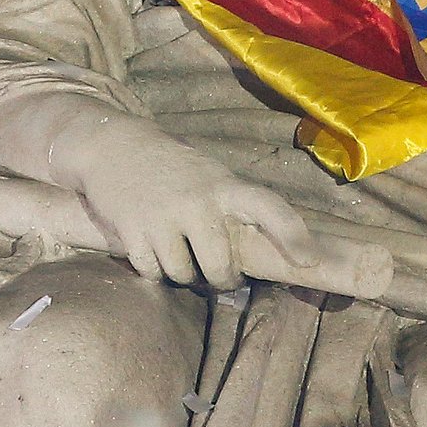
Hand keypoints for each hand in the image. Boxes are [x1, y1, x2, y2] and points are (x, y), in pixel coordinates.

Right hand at [77, 131, 317, 287]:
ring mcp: (164, 217)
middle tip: (218, 275)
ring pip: (184, 275)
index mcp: (224, 185)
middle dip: (220, 279)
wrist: (116, 147)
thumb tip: (261, 249)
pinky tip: (152, 248)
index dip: (292, 234)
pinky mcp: (134, 231)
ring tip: (178, 252)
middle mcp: (198, 201)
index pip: (269, 206)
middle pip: (220, 266)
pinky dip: (154, 270)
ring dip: (182, 274)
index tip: (310, 261)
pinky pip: (153, 273)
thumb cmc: (173, 168)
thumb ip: (228, 207)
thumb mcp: (209, 176)